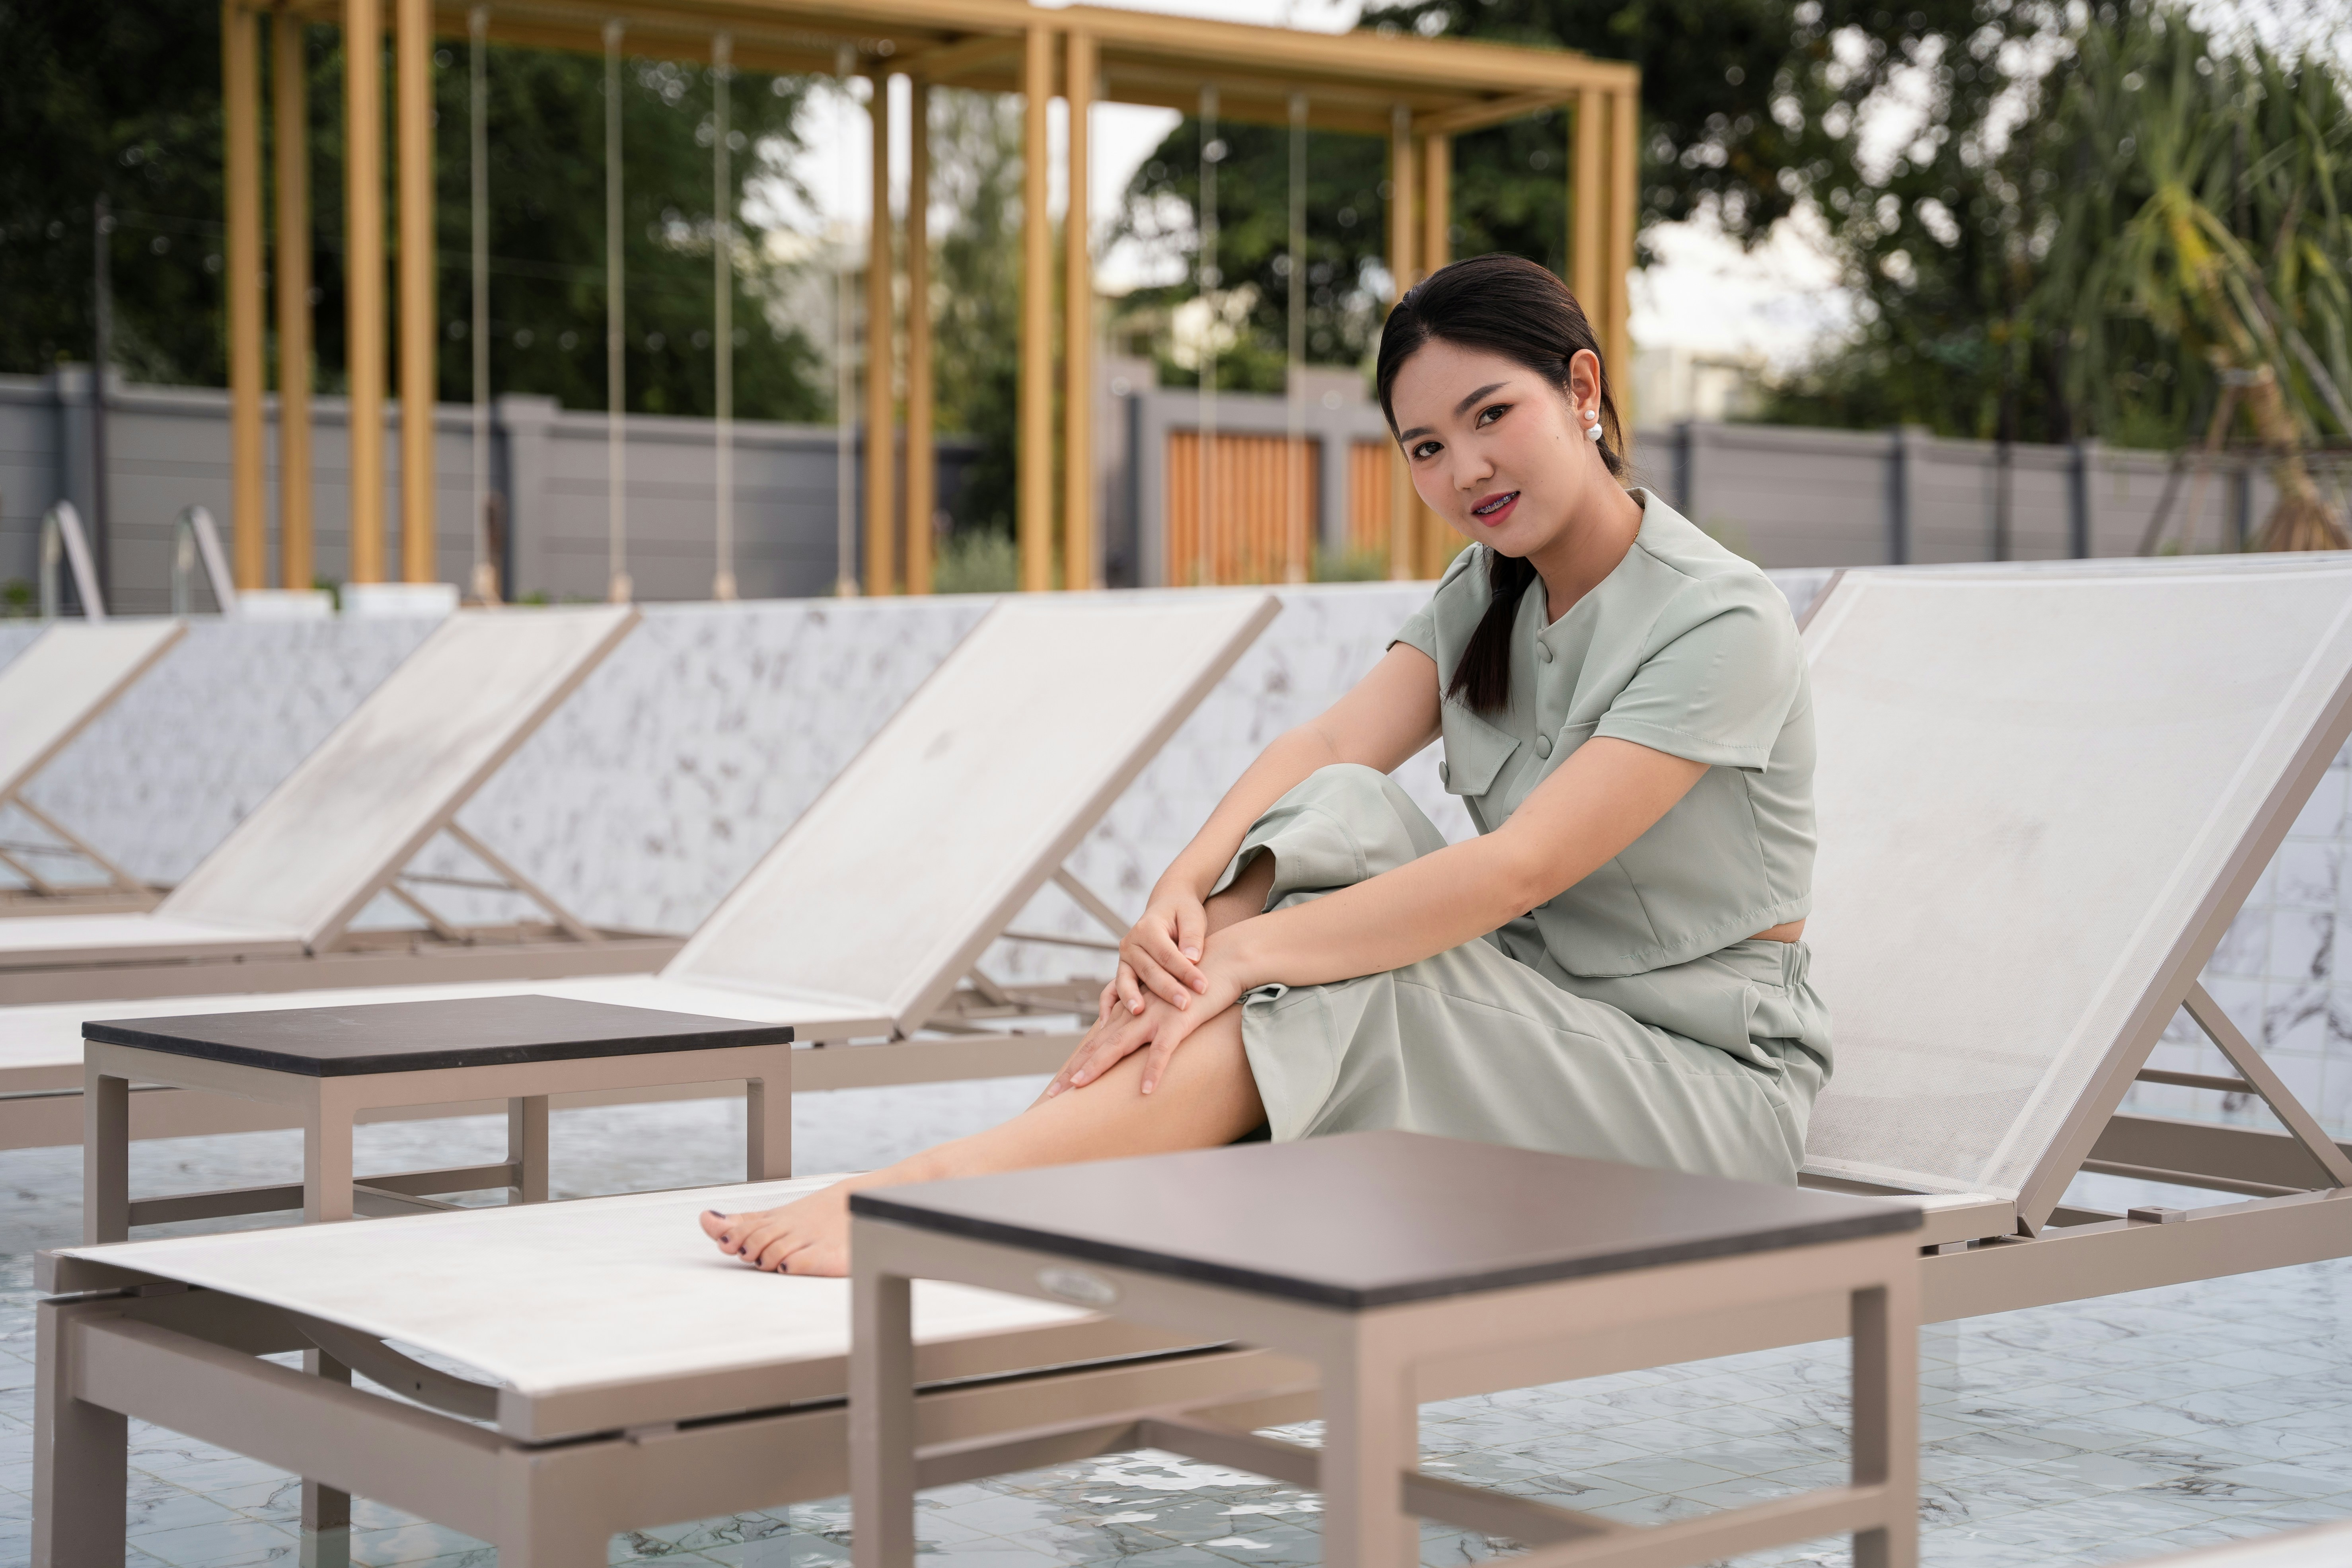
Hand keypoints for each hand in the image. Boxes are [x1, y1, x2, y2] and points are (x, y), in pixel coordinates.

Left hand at [1052, 949, 1244, 1097]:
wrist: (1222, 963)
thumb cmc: (1195, 989)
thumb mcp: (1166, 1009)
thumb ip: (1149, 1026)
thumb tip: (1140, 1051)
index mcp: (1132, 1014)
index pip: (1098, 1042)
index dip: (1078, 1064)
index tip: (1058, 1087)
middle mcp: (1136, 1015)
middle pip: (1099, 1045)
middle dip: (1075, 1070)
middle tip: (1052, 1094)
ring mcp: (1154, 1018)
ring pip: (1119, 1045)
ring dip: (1099, 1066)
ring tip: (1079, 1087)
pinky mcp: (1177, 1021)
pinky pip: (1162, 1050)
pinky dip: (1153, 1070)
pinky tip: (1145, 1090)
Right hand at [1110, 881, 1211, 1015]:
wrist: (1166, 908)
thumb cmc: (1182, 913)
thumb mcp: (1193, 916)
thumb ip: (1192, 936)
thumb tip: (1191, 958)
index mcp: (1147, 927)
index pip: (1167, 954)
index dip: (1185, 971)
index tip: (1203, 986)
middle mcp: (1130, 943)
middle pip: (1149, 970)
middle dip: (1167, 989)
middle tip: (1185, 1005)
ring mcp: (1124, 959)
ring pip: (1127, 980)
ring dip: (1134, 998)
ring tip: (1140, 1013)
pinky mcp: (1123, 971)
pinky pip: (1111, 989)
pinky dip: (1108, 1005)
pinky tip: (1107, 1023)